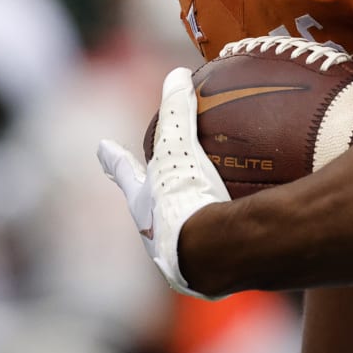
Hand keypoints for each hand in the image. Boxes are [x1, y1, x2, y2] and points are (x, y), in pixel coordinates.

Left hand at [97, 66, 229, 295]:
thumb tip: (177, 74)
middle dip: (147, 201)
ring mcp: (181, 260)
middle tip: (147, 192)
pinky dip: (229, 244)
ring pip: (180, 239)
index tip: (101, 148)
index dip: (115, 159)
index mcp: (144, 204)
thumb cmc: (185, 202)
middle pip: (146, 212)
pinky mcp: (211, 278)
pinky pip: (218, 254)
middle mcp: (155, 234)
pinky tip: (251, 240)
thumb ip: (178, 113)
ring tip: (200, 222)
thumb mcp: (178, 150)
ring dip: (187, 229)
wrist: (211, 259)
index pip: (125, 173)